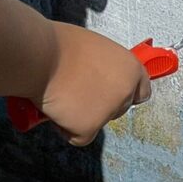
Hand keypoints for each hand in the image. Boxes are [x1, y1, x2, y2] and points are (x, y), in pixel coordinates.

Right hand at [37, 24, 151, 146]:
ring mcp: (108, 112)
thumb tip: (98, 78)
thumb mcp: (94, 48)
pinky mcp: (89, 128)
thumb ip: (104, 65)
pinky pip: (78, 136)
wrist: (41, 56)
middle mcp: (125, 92)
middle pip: (118, 108)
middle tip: (77, 92)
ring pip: (96, 123)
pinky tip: (55, 108)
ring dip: (80, 115)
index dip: (126, 92)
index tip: (112, 92)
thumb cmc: (59, 44)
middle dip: (100, 105)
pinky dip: (65, 128)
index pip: (141, 90)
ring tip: (61, 94)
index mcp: (130, 67)